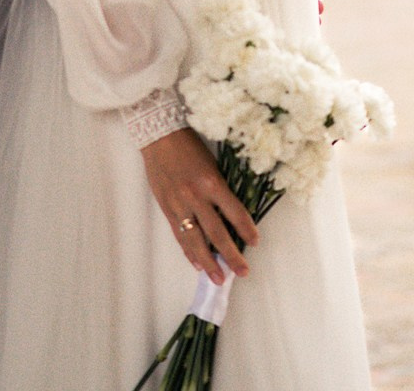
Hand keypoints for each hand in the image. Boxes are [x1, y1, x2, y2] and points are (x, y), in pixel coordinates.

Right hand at [141, 127, 258, 283]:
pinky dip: (189, 251)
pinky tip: (197, 264)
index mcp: (212, 182)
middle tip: (242, 272)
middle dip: (231, 255)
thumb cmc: (189, 145)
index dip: (246, 229)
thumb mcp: (211, 163)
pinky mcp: (167, 208)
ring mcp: (180, 205)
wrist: (159, 135)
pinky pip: (180, 235)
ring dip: (209, 262)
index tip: (255, 242)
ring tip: (219, 278)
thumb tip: (231, 215)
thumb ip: (219, 189)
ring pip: (196, 240)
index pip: (235, 212)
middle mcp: (196, 196)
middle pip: (217, 233)